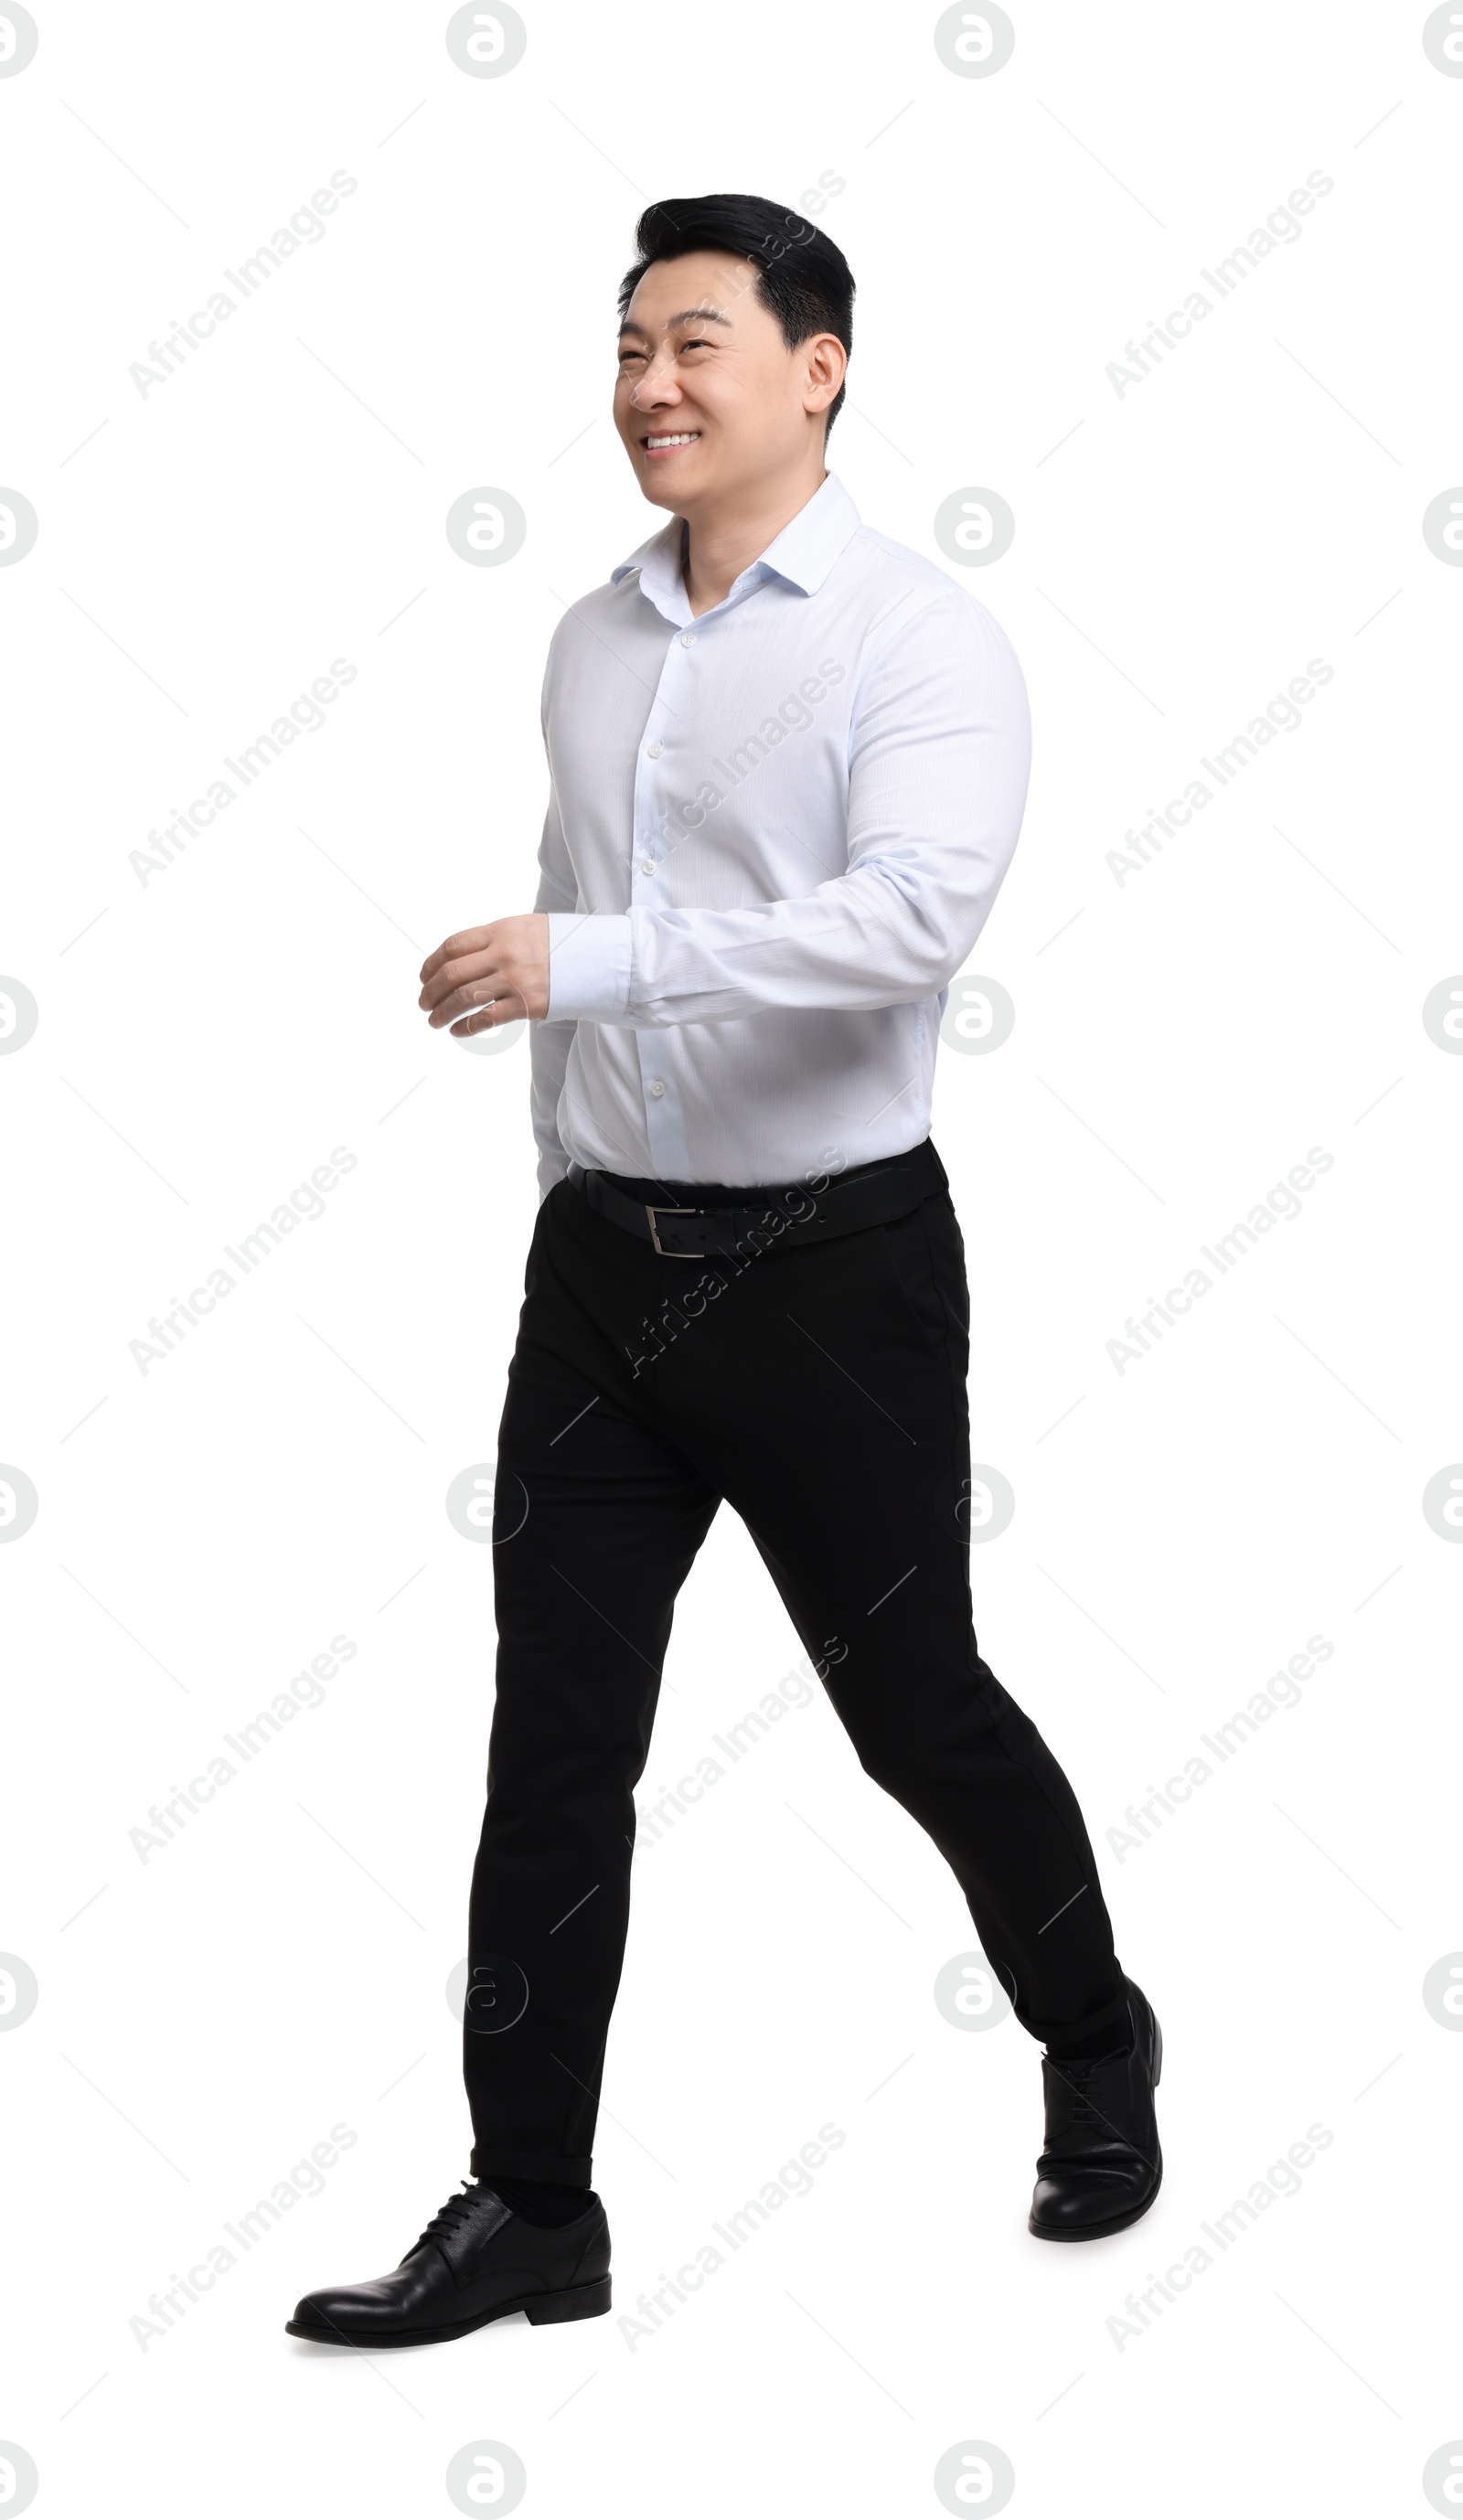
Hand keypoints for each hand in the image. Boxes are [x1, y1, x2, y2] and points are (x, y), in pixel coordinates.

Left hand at [418, 914, 549, 1032]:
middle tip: (423, 1003)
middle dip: (430, 991)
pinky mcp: (526, 1004)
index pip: (453, 946)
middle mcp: (503, 954)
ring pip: (463, 999)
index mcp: (500, 931)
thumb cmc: (560, 943)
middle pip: (452, 974)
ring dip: (442, 1012)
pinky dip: (466, 1026)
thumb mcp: (524, 927)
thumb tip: (462, 958)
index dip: (431, 964)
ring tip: (434, 1021)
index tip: (424, 977)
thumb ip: (493, 939)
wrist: (595, 957)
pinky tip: (458, 1031)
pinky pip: (485, 1018)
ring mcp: (513, 980)